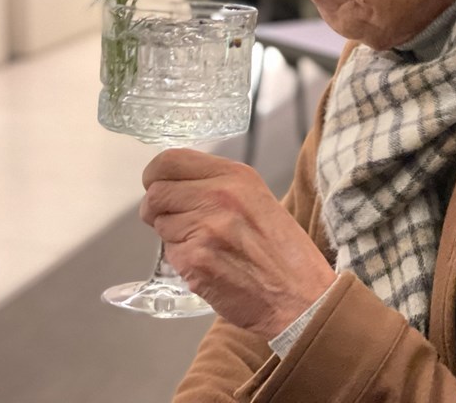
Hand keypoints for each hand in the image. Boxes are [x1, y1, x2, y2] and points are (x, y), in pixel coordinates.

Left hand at [140, 149, 335, 338]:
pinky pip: (169, 253)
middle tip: (173, 222)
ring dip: (172, 236)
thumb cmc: (283, 251)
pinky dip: (182, 261)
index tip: (158, 186)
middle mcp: (217, 195)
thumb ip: (218, 186)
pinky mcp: (195, 260)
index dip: (155, 175)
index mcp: (235, 175)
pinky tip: (208, 265)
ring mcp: (204, 228)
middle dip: (156, 209)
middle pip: (155, 192)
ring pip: (159, 224)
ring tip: (203, 246)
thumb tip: (176, 185)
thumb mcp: (258, 199)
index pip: (170, 160)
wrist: (300, 296)